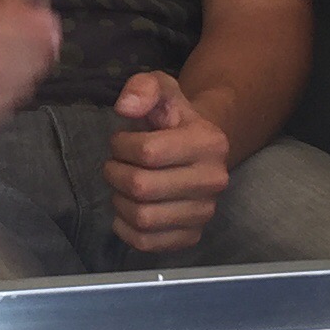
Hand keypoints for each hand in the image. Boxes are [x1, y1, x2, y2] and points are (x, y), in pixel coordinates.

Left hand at [104, 71, 232, 255]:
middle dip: (115, 173)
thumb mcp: (161, 90)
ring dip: (119, 201)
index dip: (121, 145)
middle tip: (116, 164)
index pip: (148, 152)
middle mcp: (214, 180)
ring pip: (142, 218)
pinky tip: (128, 208)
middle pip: (141, 187)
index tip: (121, 141)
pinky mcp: (192, 236)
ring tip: (123, 186)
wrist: (197, 150)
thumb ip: (143, 87)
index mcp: (209, 142)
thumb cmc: (172, 120)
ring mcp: (205, 212)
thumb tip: (125, 106)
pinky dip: (126, 228)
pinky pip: (146, 242)